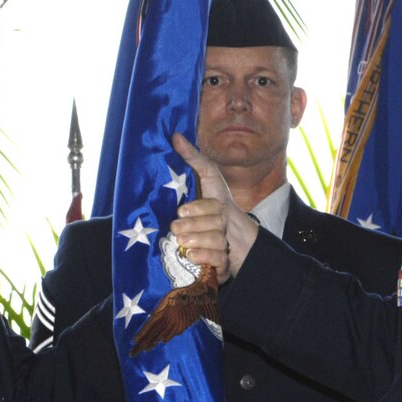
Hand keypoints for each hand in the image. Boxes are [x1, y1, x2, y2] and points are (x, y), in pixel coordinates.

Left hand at [170, 133, 259, 279]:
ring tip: (182, 243)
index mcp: (219, 205)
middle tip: (176, 229)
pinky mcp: (223, 265)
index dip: (198, 209)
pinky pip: (218, 262)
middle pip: (214, 225)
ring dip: (198, 242)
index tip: (181, 211)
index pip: (213, 206)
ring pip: (216, 243)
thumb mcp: (205, 180)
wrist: (222, 241)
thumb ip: (192, 158)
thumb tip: (175, 135)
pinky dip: (205, 259)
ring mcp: (225, 245)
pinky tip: (191, 256)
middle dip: (193, 227)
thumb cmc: (210, 208)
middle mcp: (224, 225)